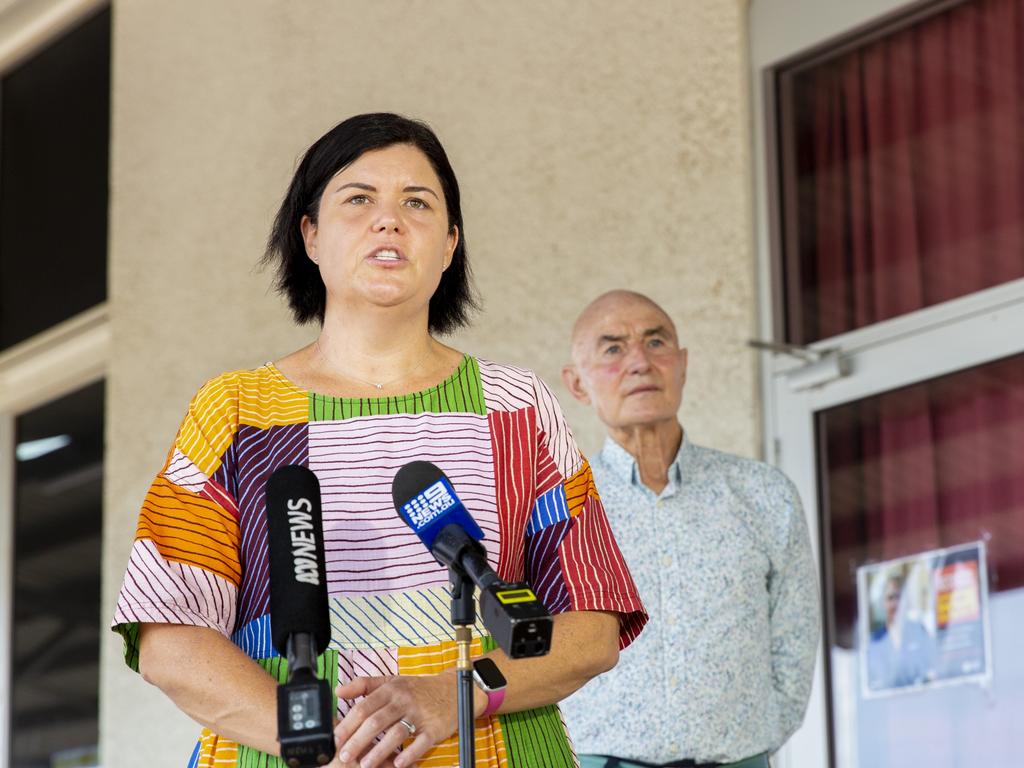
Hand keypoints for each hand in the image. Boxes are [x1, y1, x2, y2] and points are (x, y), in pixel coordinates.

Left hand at [333, 673, 456, 767]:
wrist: (453, 689)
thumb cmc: (417, 689)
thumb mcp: (392, 680)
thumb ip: (364, 684)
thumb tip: (338, 690)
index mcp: (391, 689)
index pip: (364, 707)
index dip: (348, 724)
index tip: (335, 739)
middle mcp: (404, 700)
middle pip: (376, 721)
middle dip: (357, 741)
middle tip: (344, 756)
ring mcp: (420, 714)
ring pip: (396, 733)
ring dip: (378, 751)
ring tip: (365, 764)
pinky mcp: (434, 728)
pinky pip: (420, 743)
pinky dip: (409, 754)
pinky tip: (397, 764)